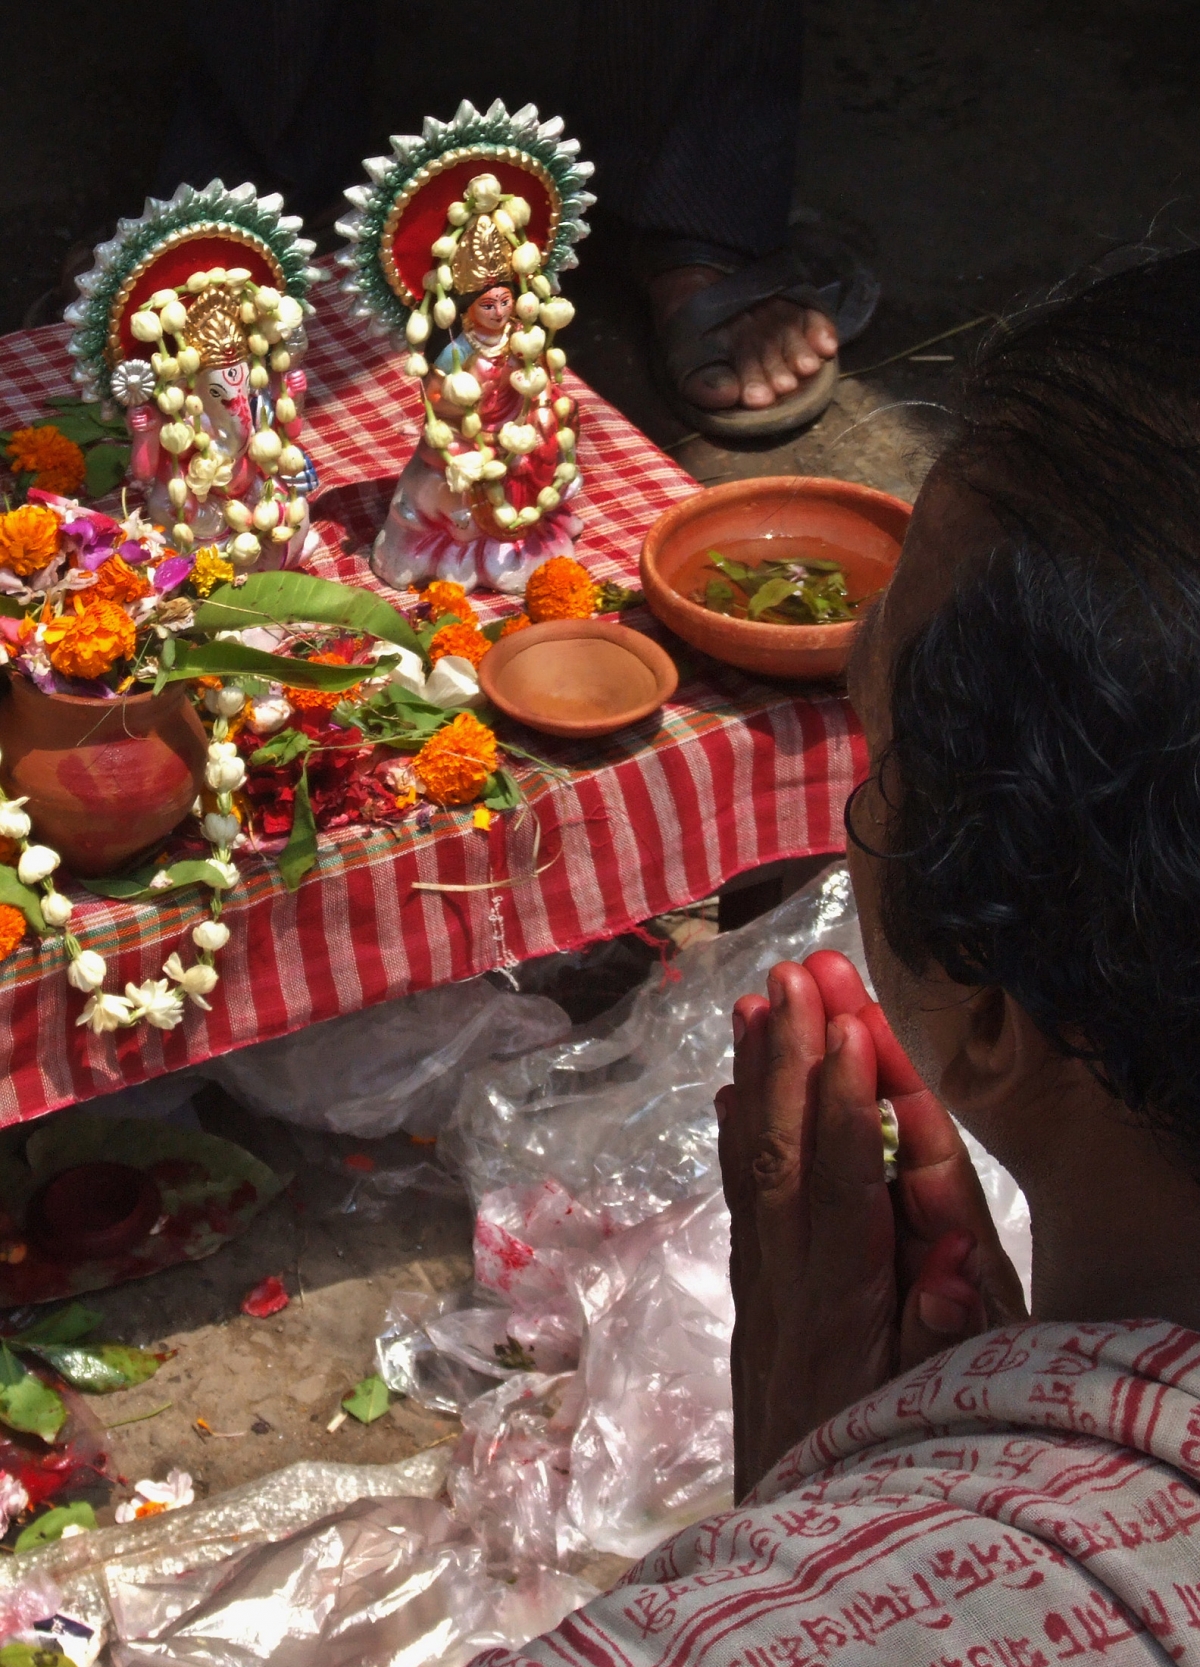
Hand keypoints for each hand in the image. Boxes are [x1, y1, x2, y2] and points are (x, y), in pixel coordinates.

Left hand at [717, 952, 1025, 1499]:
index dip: (841, 1101)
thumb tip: (952, 1258)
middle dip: (787, 1060)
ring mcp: (757, 1285)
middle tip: (790, 977)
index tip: (846, 1023)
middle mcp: (784, 1283)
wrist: (791, 1538)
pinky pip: (740, 1197)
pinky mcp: (748, 1292)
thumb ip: (938, 1337)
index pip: (837, 1184)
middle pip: (780, 1154)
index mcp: (835, 1306)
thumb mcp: (927, 1417)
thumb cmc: (877, 1474)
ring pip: (750, 1165)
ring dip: (753, 1078)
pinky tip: (729, 1089)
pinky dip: (735, 1134)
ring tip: (753, 1002)